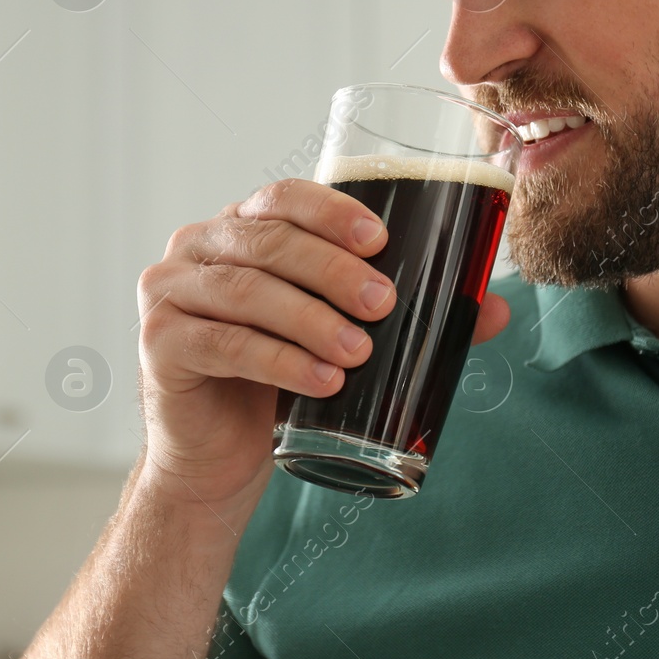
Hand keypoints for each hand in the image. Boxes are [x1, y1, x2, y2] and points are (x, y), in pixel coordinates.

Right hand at [134, 178, 510, 513]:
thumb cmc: (277, 387)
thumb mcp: (337, 340)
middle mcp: (196, 249)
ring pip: (246, 291)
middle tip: (385, 304)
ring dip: (310, 318)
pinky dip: (278, 361)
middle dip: (333, 271)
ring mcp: (169, 294)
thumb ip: (407, 318)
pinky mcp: (160, 345)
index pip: (282, 196)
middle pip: (268, 241)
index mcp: (238, 229)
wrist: (215, 461)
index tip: (381, 239)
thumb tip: (498, 309)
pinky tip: (321, 381)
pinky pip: (223, 343)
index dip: (331, 211)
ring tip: (359, 351)